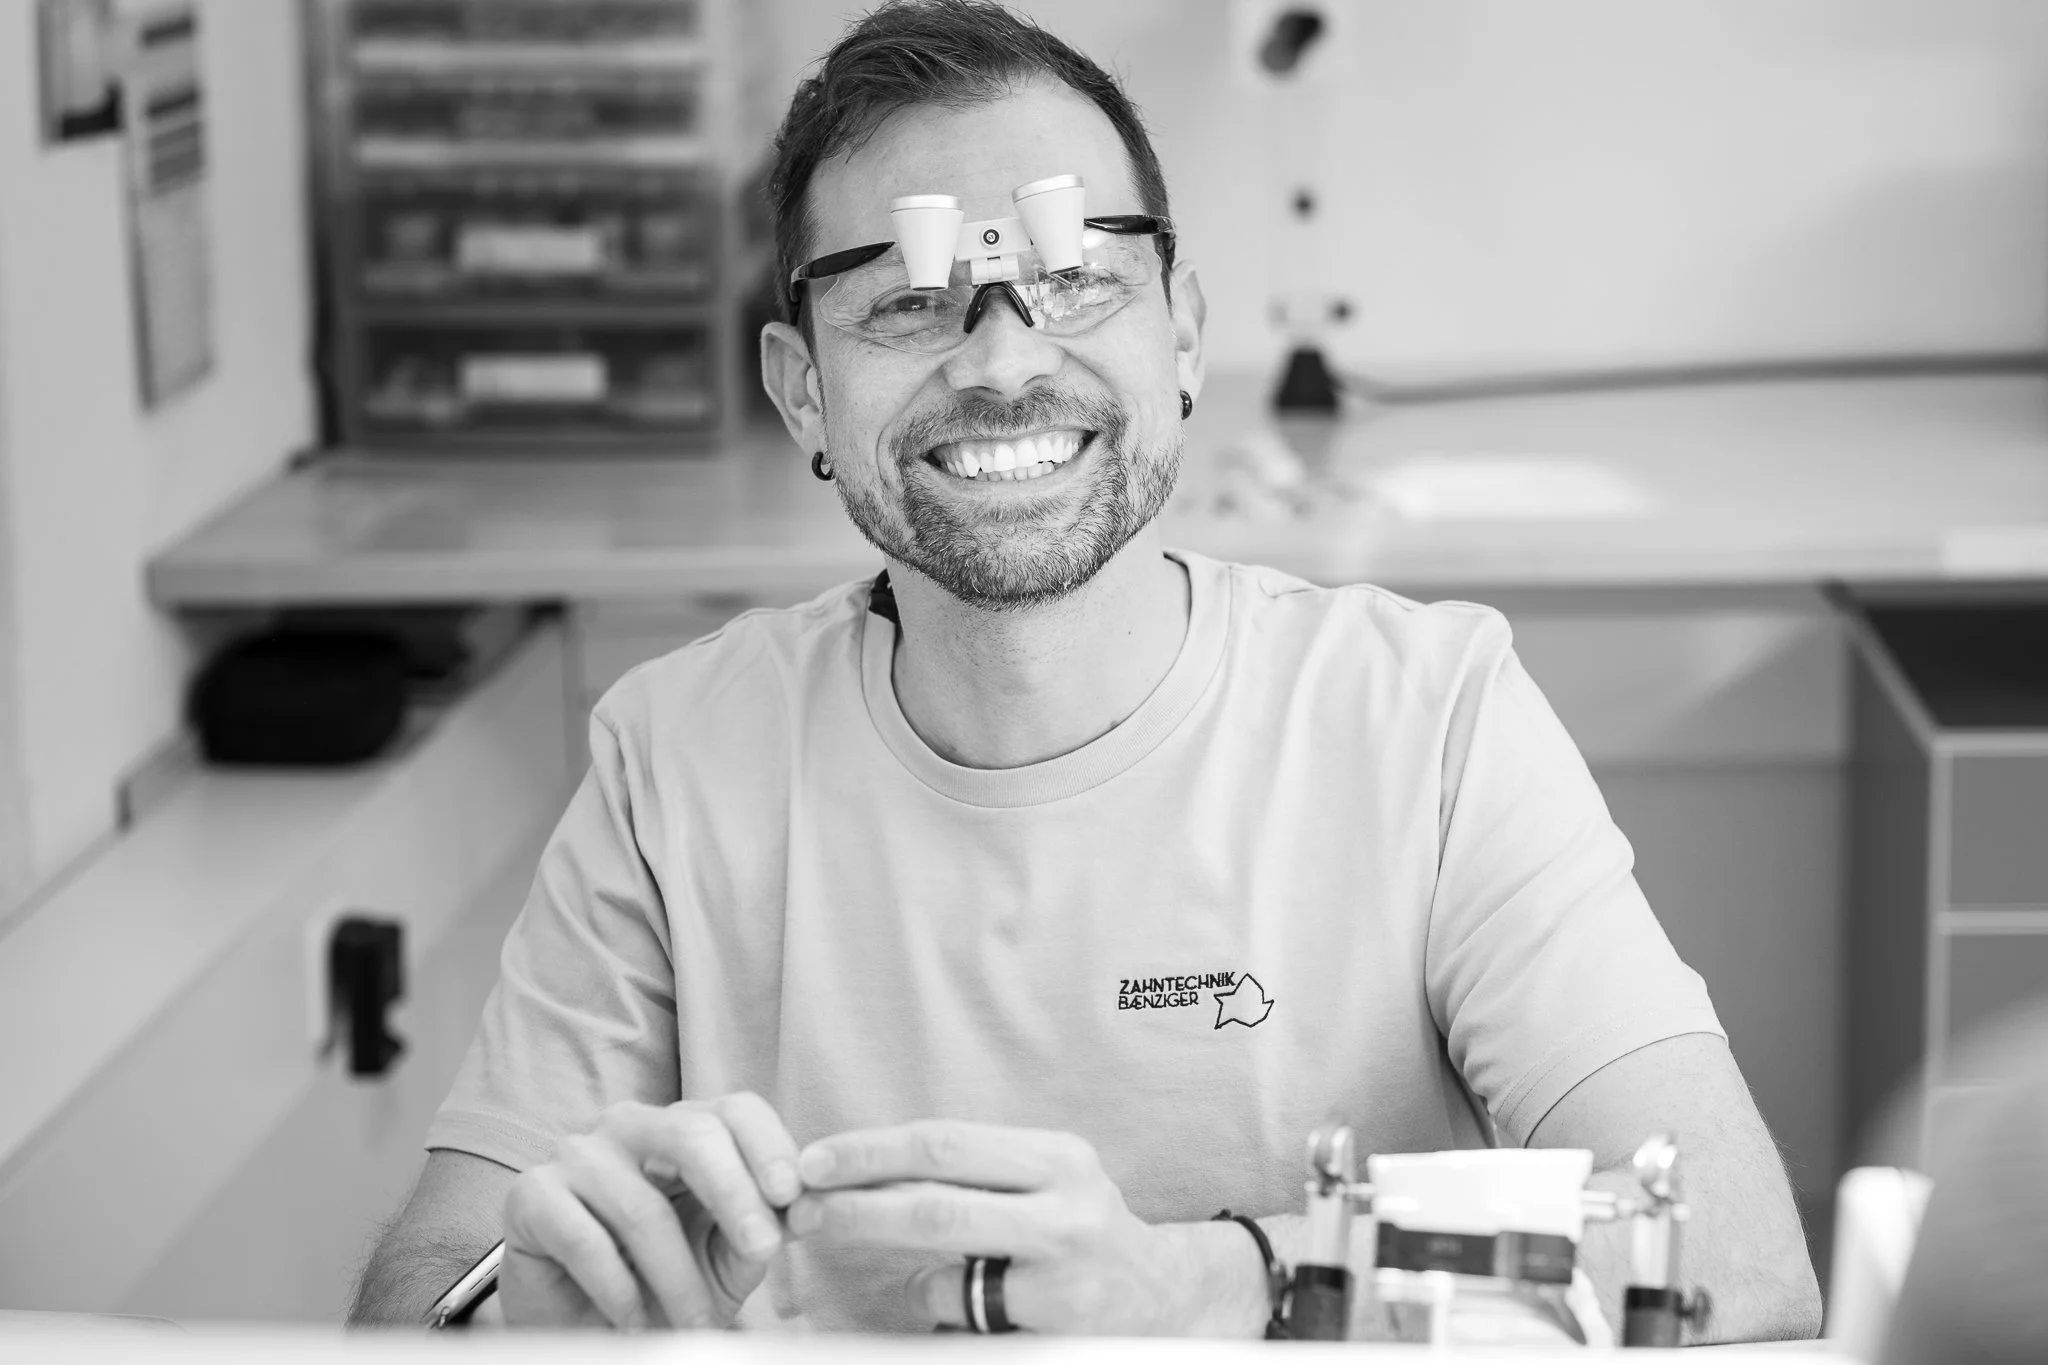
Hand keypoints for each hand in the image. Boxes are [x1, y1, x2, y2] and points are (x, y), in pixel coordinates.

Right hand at [500, 1094, 801, 1329]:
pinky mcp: (531, 1194)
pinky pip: (583, 1238)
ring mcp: (576, 1154)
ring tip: (695, 1323)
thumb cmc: (665, 1280)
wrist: (583, 1321)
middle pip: (692, 1134)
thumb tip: (809, 1207)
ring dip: (676, 1276)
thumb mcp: (727, 1256)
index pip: (736, 1110)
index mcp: (684, 1126)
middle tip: (761, 1249)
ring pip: (641, 1206)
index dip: (769, 1146)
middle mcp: (631, 1126)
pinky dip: (617, 1289)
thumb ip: (766, 1227)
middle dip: (735, 1195)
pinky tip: (633, 1320)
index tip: (793, 1196)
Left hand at [786, 1120, 1200, 1334]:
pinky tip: (949, 1301)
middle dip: (855, 1198)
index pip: (944, 1139)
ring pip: (945, 1246)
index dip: (869, 1150)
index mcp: (1056, 1157)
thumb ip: (974, 1177)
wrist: (1165, 1302)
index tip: (813, 1160)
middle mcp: (1067, 1201)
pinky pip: (964, 1307)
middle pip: (936, 1191)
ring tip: (831, 1233)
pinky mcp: (1059, 1319)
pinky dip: (935, 1302)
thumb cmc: (1079, 1239)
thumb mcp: (1043, 1188)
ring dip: (878, 1240)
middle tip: (800, 1206)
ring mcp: (1066, 1264)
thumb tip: (863, 1172)